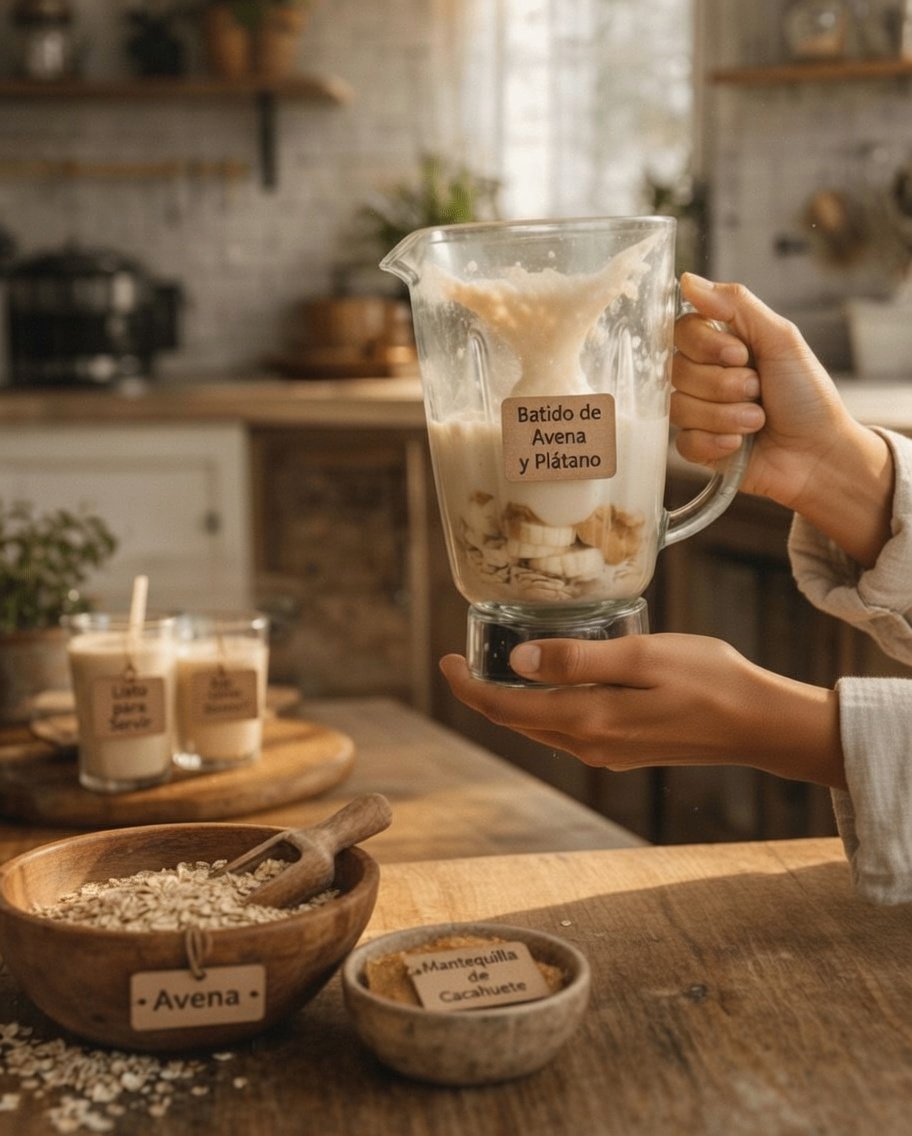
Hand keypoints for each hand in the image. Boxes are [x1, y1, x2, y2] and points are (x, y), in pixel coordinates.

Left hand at [440, 635, 845, 789]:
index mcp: (588, 721)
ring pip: (540, 728)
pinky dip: (544, 707)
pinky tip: (550, 682)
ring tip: (497, 665)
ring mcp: (607, 752)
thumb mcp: (641, 656)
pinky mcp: (624, 750)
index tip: (445, 660)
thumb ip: (578, 660)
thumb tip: (518, 662)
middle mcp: (590, 745)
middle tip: (464, 658)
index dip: (468, 687)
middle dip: (484, 694)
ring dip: (513, 702)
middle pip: (518, 722)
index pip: (506, 710)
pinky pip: (567, 729)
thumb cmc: (709, 680)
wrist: (760, 724)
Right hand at [673, 274, 892, 567]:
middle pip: (677, 370)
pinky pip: (683, 442)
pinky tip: (740, 445)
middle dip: (723, 384)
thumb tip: (687, 279)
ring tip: (757, 420)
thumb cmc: (807, 394)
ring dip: (725, 415)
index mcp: (721, 345)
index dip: (705, 345)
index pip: (681, 331)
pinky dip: (716, 442)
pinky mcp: (697, 448)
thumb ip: (735, 305)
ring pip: (680, 407)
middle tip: (757, 389)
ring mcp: (698, 412)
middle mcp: (703, 376)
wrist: (820, 453)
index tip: (740, 354)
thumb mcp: (780, 339)